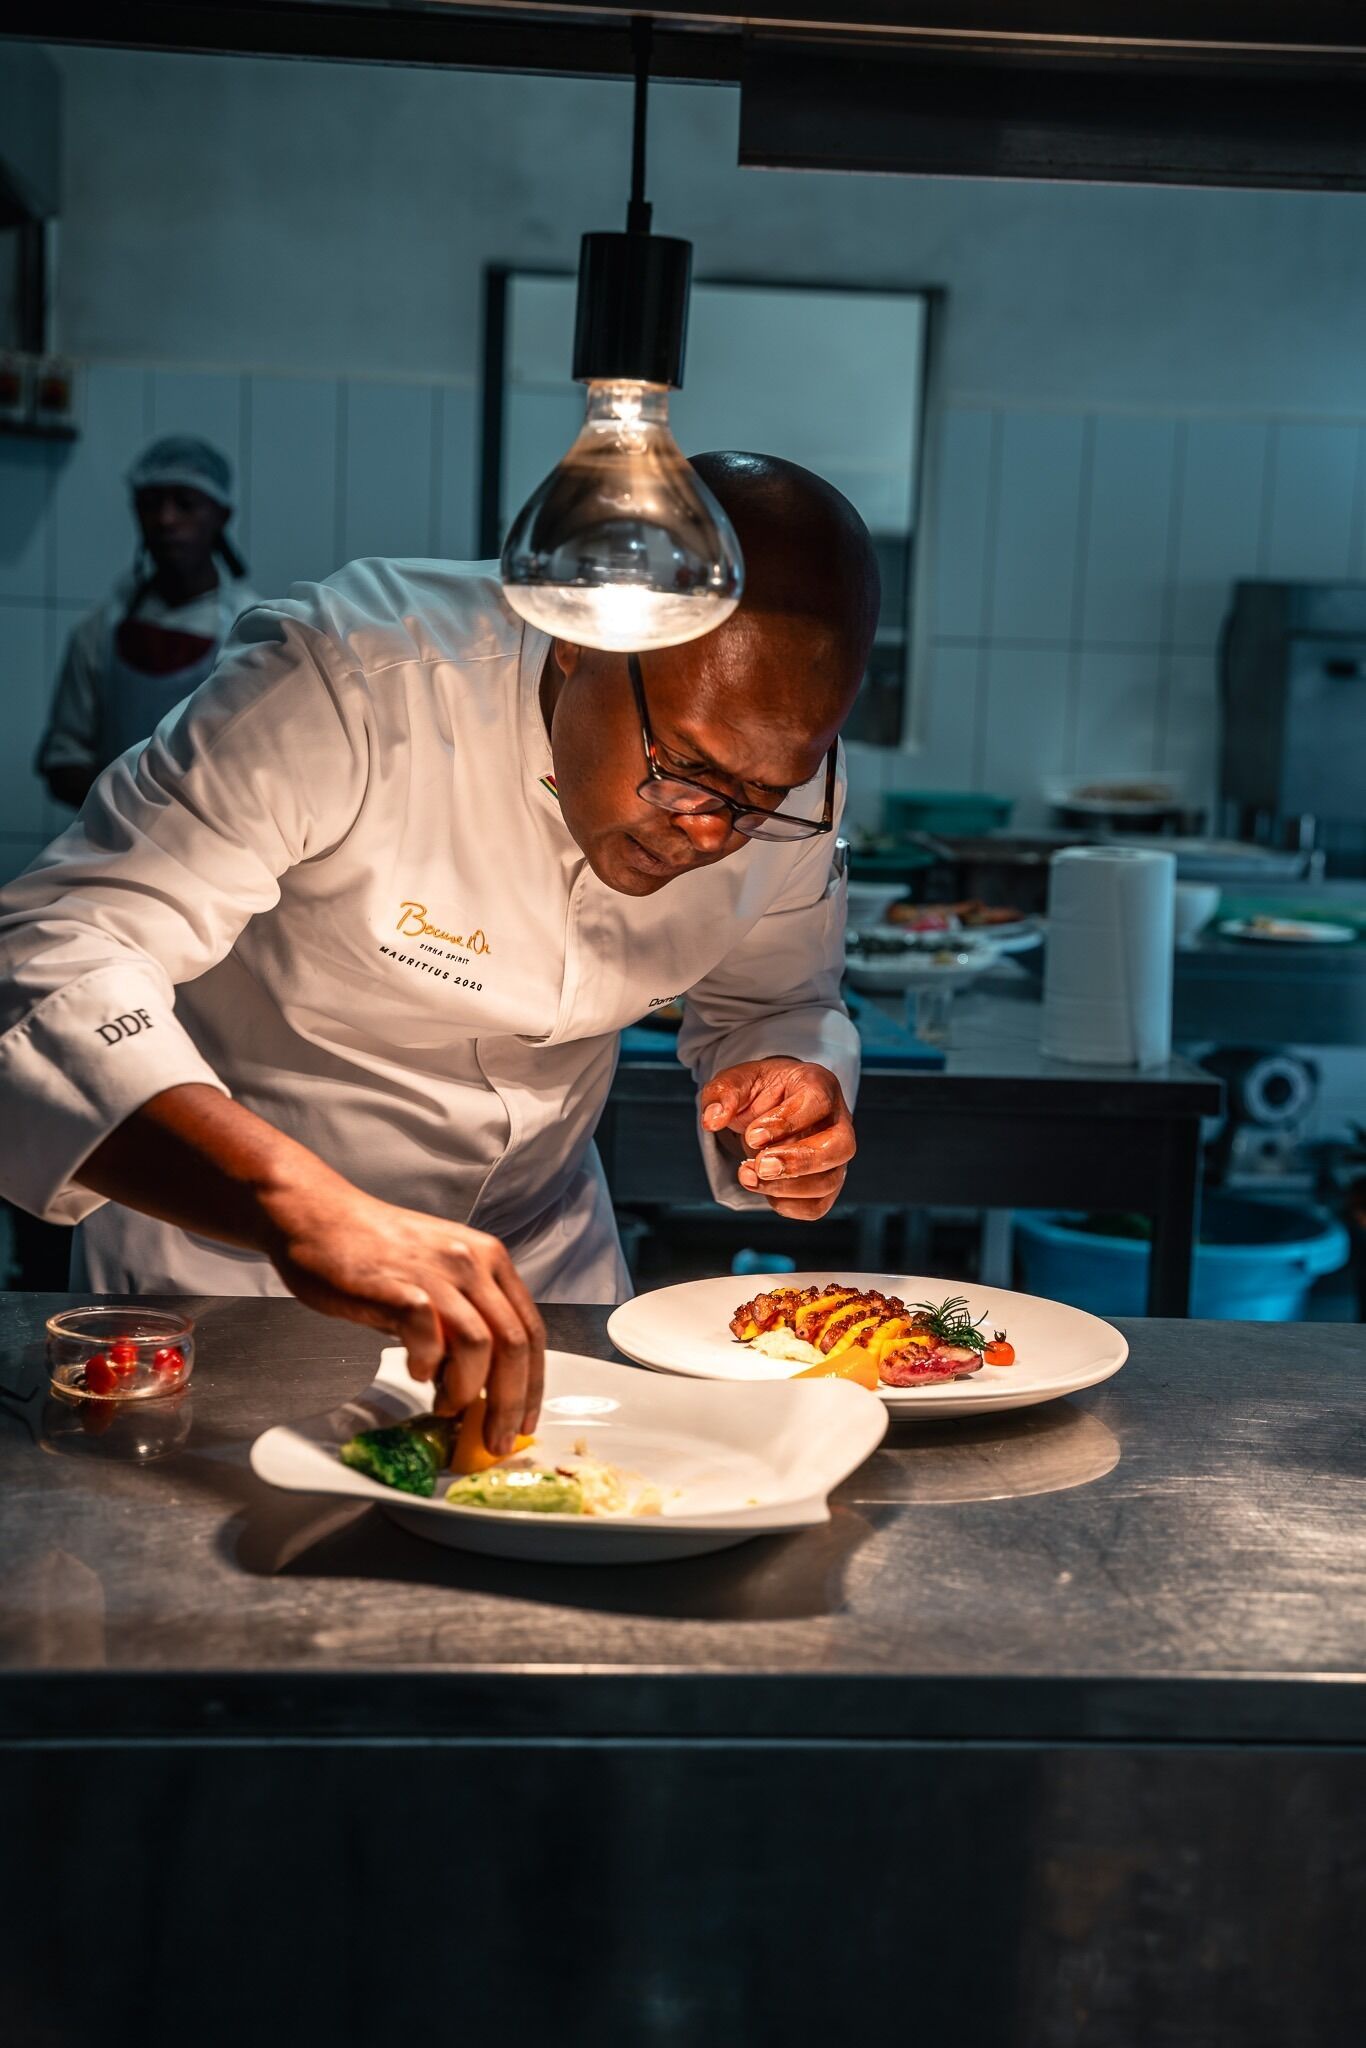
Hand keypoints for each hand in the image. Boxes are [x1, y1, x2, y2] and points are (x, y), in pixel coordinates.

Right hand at [262, 1181, 544, 1452]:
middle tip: (497, 1440)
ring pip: (481, 1345)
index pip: (531, 1329)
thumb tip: (476, 1382)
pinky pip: (429, 1337)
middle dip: (510, 1402)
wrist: (318, 1218)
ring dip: (468, 1390)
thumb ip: (461, 1319)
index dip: (534, 1382)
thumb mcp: (437, 1275)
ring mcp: (436, 1273)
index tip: (525, 1420)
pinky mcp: (398, 1288)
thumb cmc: (372, 1249)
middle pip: (515, 1343)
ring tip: (447, 1406)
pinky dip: (427, 1366)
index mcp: (489, 1259)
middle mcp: (472, 1262)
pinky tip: (416, 1371)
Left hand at [699, 1058, 855, 1220]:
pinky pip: (818, 1205)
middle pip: (841, 1146)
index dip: (786, 1122)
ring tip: (748, 1177)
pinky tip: (764, 1191)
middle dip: (799, 1162)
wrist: (770, 1107)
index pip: (817, 1103)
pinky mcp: (826, 1181)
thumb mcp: (737, 1081)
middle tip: (761, 1165)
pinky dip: (788, 1206)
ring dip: (786, 1188)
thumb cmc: (761, 1092)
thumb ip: (722, 1095)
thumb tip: (712, 1120)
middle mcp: (837, 1121)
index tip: (752, 1136)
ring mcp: (835, 1155)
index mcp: (818, 1085)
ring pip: (829, 1181)